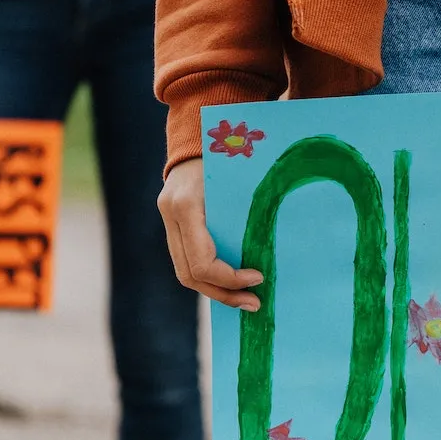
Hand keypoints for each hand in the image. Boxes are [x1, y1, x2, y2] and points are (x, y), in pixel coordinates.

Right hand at [158, 159, 263, 309]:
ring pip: (185, 272)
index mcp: (186, 205)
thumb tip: (274, 252)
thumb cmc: (228, 151)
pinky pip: (186, 260)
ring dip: (216, 291)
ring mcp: (167, 220)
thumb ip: (248, 210)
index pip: (201, 261)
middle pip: (190, 275)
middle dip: (223, 294)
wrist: (198, 135)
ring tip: (245, 301)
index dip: (229, 278)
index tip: (257, 278)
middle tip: (254, 304)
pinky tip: (231, 285)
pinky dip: (209, 277)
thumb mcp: (241, 175)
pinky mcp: (172, 224)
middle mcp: (170, 215)